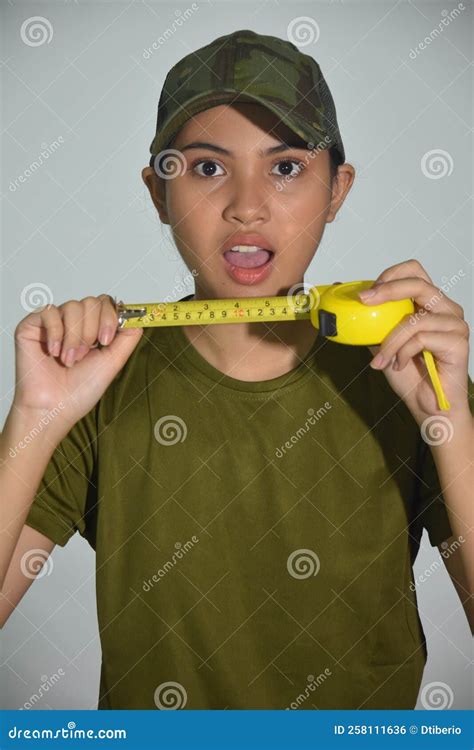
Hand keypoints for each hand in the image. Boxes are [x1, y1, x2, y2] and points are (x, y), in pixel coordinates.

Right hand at [12, 294, 142, 438]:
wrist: (54, 407)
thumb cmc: (80, 390)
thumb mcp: (113, 361)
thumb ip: (128, 336)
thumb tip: (137, 315)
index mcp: (94, 330)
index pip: (106, 304)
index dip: (109, 317)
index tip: (105, 340)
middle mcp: (74, 323)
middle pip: (92, 302)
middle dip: (91, 330)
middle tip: (84, 355)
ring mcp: (54, 323)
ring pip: (73, 306)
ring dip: (74, 337)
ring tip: (69, 359)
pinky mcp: (32, 325)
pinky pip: (49, 312)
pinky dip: (55, 333)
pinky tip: (53, 352)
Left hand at [356, 260, 469, 421]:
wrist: (427, 405)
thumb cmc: (409, 374)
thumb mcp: (382, 342)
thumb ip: (370, 321)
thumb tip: (342, 298)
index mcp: (429, 304)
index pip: (415, 271)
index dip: (391, 275)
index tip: (367, 292)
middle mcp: (446, 309)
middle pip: (418, 284)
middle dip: (387, 291)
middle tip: (364, 302)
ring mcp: (454, 324)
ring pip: (414, 319)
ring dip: (390, 341)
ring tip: (381, 360)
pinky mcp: (458, 342)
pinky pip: (421, 339)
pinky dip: (402, 353)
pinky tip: (398, 365)